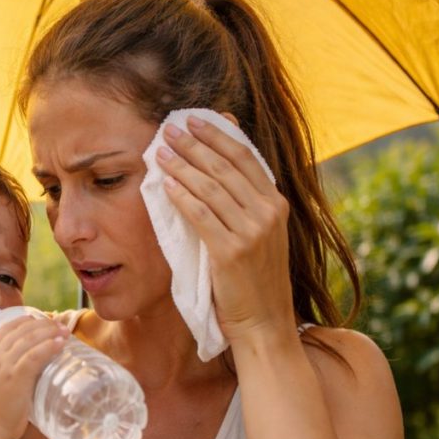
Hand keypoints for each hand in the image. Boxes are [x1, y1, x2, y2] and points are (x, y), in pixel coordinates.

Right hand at [0, 314, 66, 438]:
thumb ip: (10, 372)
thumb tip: (34, 371)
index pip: (7, 328)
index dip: (25, 320)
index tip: (40, 319)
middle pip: (21, 330)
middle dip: (43, 324)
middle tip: (59, 325)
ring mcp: (5, 367)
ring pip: (29, 339)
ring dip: (49, 332)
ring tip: (64, 332)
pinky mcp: (15, 378)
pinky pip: (34, 356)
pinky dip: (48, 347)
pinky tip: (59, 343)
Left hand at [156, 115, 296, 345]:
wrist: (263, 320)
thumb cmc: (253, 279)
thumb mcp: (259, 235)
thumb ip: (244, 204)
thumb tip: (216, 170)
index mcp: (277, 204)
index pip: (245, 157)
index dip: (218, 134)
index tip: (195, 119)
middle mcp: (268, 212)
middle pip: (225, 166)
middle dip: (195, 143)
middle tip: (170, 127)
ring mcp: (252, 232)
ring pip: (210, 187)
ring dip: (182, 165)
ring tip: (161, 151)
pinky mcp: (231, 252)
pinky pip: (201, 215)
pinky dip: (182, 196)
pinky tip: (165, 184)